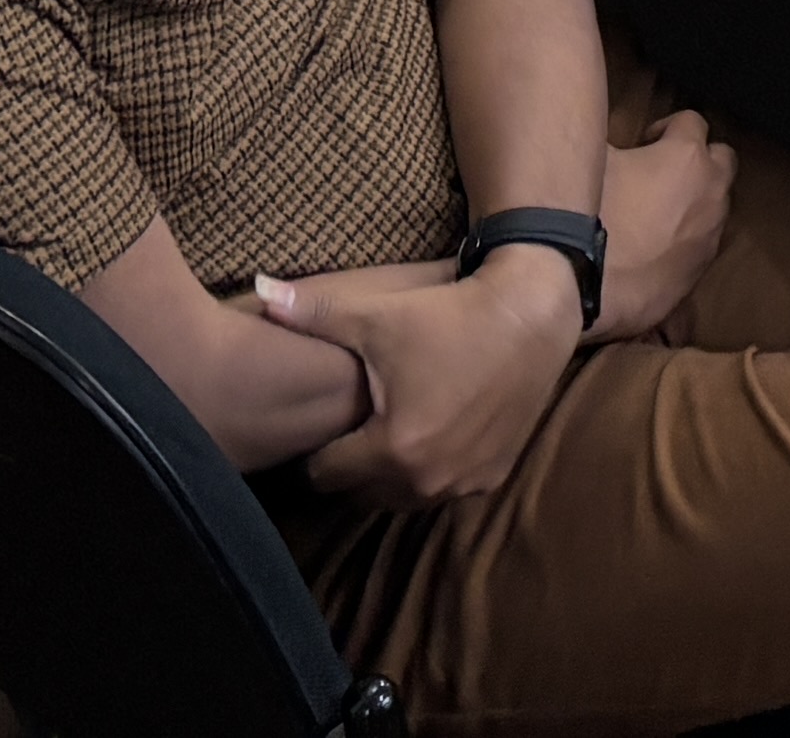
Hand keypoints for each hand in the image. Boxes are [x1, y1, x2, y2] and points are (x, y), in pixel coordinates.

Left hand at [257, 249, 582, 503]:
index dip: (318, 447)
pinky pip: (441, 489)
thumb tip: (258, 293)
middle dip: (351, 465)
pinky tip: (429, 430)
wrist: (531, 316)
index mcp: (391, 450)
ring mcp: (463, 485)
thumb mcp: (375, 315)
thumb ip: (310, 314)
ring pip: (401, 497)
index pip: (324, 475)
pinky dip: (429, 470)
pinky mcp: (491, 478)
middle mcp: (427, 482)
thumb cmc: (448, 315)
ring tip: (387, 428)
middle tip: (353, 423)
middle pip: (360, 493)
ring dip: (389, 473)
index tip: (325, 420)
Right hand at [594, 111, 732, 345]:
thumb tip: (608, 136)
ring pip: (717, 204)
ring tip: (657, 212)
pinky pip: (702, 243)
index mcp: (687, 156)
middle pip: (722, 158)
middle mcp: (711, 192)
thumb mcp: (592, 158)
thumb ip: (608, 139)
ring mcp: (710, 235)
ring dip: (695, 200)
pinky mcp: (700, 271)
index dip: (667, 126)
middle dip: (699, 159)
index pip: (692, 120)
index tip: (643, 144)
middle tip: (662, 172)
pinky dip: (686, 238)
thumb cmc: (591, 212)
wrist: (586, 286)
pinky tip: (653, 248)